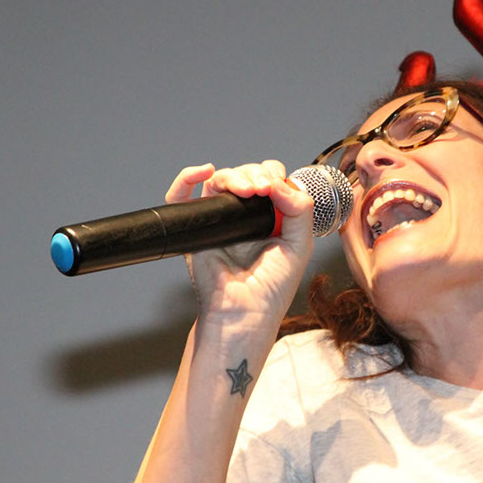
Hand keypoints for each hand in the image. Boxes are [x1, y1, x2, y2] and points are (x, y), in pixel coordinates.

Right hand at [164, 161, 314, 335]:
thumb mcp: (299, 244)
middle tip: (262, 189)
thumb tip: (280, 181)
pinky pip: (182, 195)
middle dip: (256, 173)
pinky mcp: (197, 226)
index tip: (276, 185)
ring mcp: (221, 218)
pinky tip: (205, 172)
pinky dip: (188, 177)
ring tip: (245, 190)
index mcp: (273, 216)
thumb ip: (300, 210)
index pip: (272, 179)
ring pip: (221, 179)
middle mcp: (246, 214)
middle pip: (247, 174)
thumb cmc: (272, 287)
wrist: (244, 311)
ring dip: (234, 175)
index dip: (274, 174)